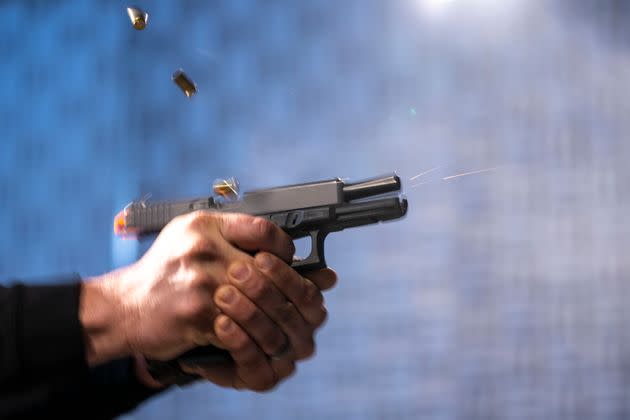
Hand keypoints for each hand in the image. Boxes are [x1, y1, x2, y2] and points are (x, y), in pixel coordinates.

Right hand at [80, 210, 294, 365]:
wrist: (124, 306)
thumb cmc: (163, 271)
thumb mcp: (189, 237)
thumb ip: (231, 235)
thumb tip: (279, 248)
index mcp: (205, 225)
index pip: (263, 229)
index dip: (283, 247)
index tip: (287, 260)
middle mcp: (204, 249)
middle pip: (267, 268)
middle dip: (286, 287)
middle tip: (296, 298)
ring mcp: (201, 283)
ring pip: (259, 300)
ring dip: (275, 316)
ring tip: (282, 322)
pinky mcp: (198, 315)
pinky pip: (241, 326)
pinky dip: (254, 335)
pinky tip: (259, 336)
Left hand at [181, 264, 336, 391]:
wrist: (182, 318)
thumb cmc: (219, 285)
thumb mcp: (238, 257)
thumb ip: (268, 252)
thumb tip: (311, 258)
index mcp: (305, 305)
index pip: (308, 292)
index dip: (286, 275)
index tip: (261, 257)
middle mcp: (300, 332)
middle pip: (293, 315)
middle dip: (264, 291)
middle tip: (236, 271)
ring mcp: (283, 358)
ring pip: (275, 339)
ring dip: (250, 315)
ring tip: (223, 295)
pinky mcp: (262, 377)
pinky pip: (257, 366)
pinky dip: (240, 343)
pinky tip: (221, 324)